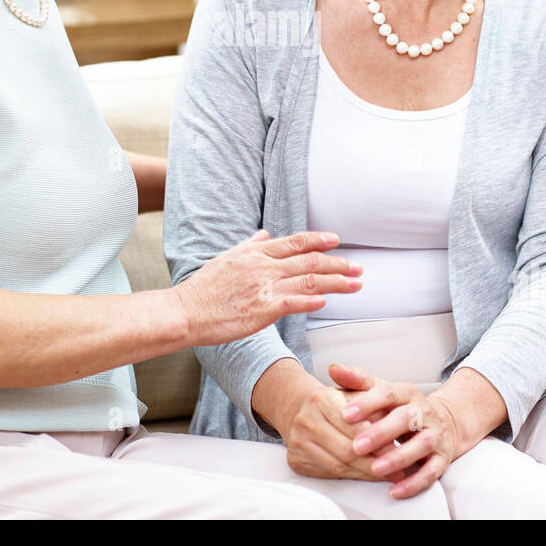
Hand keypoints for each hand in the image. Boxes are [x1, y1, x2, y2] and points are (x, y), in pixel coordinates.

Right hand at [174, 230, 362, 346]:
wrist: (186, 311)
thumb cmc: (204, 288)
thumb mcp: (227, 258)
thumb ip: (249, 245)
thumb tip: (263, 234)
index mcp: (256, 253)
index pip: (295, 242)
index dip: (319, 240)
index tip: (336, 241)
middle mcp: (263, 266)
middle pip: (309, 261)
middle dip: (338, 264)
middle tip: (359, 267)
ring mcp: (263, 287)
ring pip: (308, 280)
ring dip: (335, 282)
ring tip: (356, 285)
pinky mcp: (261, 310)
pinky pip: (291, 303)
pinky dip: (310, 300)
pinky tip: (326, 301)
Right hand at [277, 366, 407, 482]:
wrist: (298, 407)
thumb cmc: (333, 401)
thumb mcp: (354, 390)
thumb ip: (374, 401)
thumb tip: (396, 421)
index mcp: (322, 399)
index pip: (355, 427)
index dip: (378, 441)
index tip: (398, 450)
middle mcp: (306, 420)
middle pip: (346, 450)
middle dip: (375, 463)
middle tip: (398, 470)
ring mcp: (298, 442)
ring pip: (338, 466)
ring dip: (365, 473)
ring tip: (387, 475)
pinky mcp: (296, 460)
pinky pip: (327, 474)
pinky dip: (350, 476)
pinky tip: (365, 475)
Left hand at [331, 364, 463, 498]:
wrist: (443, 423)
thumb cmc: (402, 409)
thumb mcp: (381, 391)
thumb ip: (357, 382)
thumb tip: (334, 369)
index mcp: (407, 393)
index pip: (388, 393)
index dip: (367, 403)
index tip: (345, 414)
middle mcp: (423, 412)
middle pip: (405, 419)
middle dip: (381, 433)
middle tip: (357, 445)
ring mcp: (435, 435)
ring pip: (421, 445)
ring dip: (398, 458)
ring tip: (375, 469)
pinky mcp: (442, 458)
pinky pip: (431, 472)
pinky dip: (414, 483)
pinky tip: (396, 490)